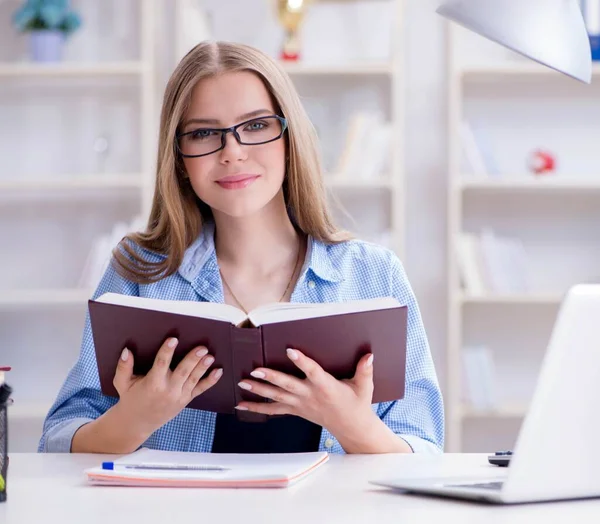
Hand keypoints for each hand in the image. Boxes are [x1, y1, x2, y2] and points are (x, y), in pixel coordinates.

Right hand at [113, 337, 221, 436]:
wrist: (138, 423)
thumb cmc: (130, 399)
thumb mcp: (122, 384)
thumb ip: (123, 367)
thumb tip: (127, 351)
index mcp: (152, 384)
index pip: (161, 365)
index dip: (167, 352)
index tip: (173, 339)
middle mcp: (167, 390)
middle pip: (182, 372)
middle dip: (192, 360)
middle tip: (202, 348)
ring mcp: (178, 396)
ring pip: (193, 380)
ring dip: (202, 368)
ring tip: (210, 356)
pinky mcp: (186, 400)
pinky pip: (200, 390)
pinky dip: (210, 382)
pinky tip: (218, 372)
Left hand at [235, 348, 374, 436]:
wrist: (351, 427)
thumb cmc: (357, 403)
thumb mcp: (365, 387)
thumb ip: (365, 370)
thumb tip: (369, 355)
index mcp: (326, 387)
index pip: (313, 372)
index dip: (302, 361)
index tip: (290, 351)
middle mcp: (310, 396)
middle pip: (287, 385)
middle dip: (270, 378)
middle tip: (255, 370)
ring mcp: (301, 405)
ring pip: (276, 397)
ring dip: (258, 390)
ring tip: (242, 383)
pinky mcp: (295, 410)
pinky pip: (273, 409)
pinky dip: (257, 407)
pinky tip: (241, 404)